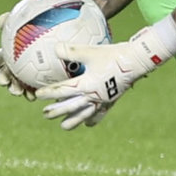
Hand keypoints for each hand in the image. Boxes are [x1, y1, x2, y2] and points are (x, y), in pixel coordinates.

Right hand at [0, 12, 37, 99]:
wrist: (63, 34)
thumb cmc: (44, 25)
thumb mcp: (31, 20)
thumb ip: (16, 20)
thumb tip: (1, 20)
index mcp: (8, 52)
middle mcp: (14, 65)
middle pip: (2, 74)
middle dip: (0, 78)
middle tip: (4, 80)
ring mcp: (25, 76)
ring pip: (15, 85)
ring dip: (14, 89)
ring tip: (17, 90)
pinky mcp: (38, 83)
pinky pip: (33, 91)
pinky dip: (31, 94)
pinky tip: (34, 95)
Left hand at [35, 31, 168, 129]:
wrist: (137, 61)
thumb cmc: (113, 55)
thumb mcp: (91, 51)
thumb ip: (71, 50)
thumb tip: (55, 48)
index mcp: (86, 84)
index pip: (62, 90)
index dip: (49, 93)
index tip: (38, 95)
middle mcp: (92, 95)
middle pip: (70, 107)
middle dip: (56, 111)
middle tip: (45, 114)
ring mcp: (102, 101)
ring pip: (84, 116)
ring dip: (72, 121)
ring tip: (63, 126)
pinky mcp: (112, 101)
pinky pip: (100, 114)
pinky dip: (93, 120)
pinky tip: (88, 124)